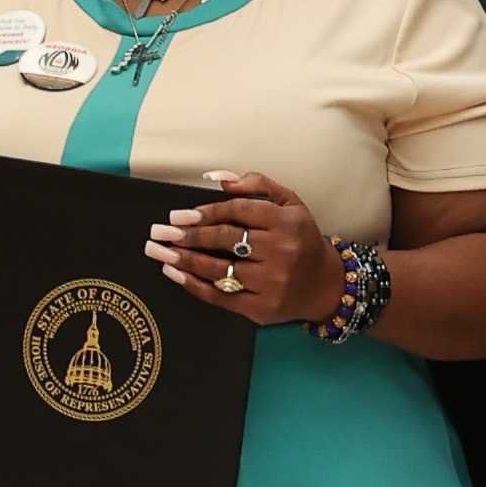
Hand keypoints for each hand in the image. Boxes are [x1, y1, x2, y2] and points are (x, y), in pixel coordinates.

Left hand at [149, 172, 334, 326]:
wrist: (325, 285)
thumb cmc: (302, 240)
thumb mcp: (290, 203)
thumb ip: (257, 185)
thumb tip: (220, 178)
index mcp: (287, 223)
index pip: (238, 212)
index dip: (206, 212)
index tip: (180, 215)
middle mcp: (281, 252)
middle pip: (226, 239)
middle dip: (188, 235)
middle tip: (161, 231)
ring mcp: (271, 283)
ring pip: (219, 269)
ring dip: (184, 260)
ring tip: (160, 252)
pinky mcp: (261, 307)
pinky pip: (221, 296)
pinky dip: (194, 286)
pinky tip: (176, 275)